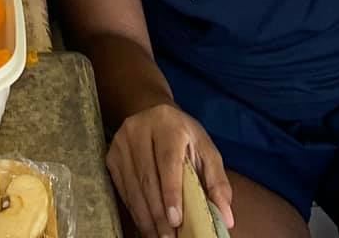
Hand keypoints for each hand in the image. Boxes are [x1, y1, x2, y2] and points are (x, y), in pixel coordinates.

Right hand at [106, 102, 234, 237]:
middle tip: (169, 237)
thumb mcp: (206, 151)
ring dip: (145, 217)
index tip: (176, 219)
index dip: (171, 192)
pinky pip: (123, 189)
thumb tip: (227, 218)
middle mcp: (140, 130)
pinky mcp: (111, 156)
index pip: (168, 161)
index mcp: (169, 125)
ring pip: (132, 187)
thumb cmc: (184, 136)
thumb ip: (217, 182)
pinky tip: (146, 224)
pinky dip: (135, 210)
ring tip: (158, 236)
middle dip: (158, 213)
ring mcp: (122, 143)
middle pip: (148, 178)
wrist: (152, 112)